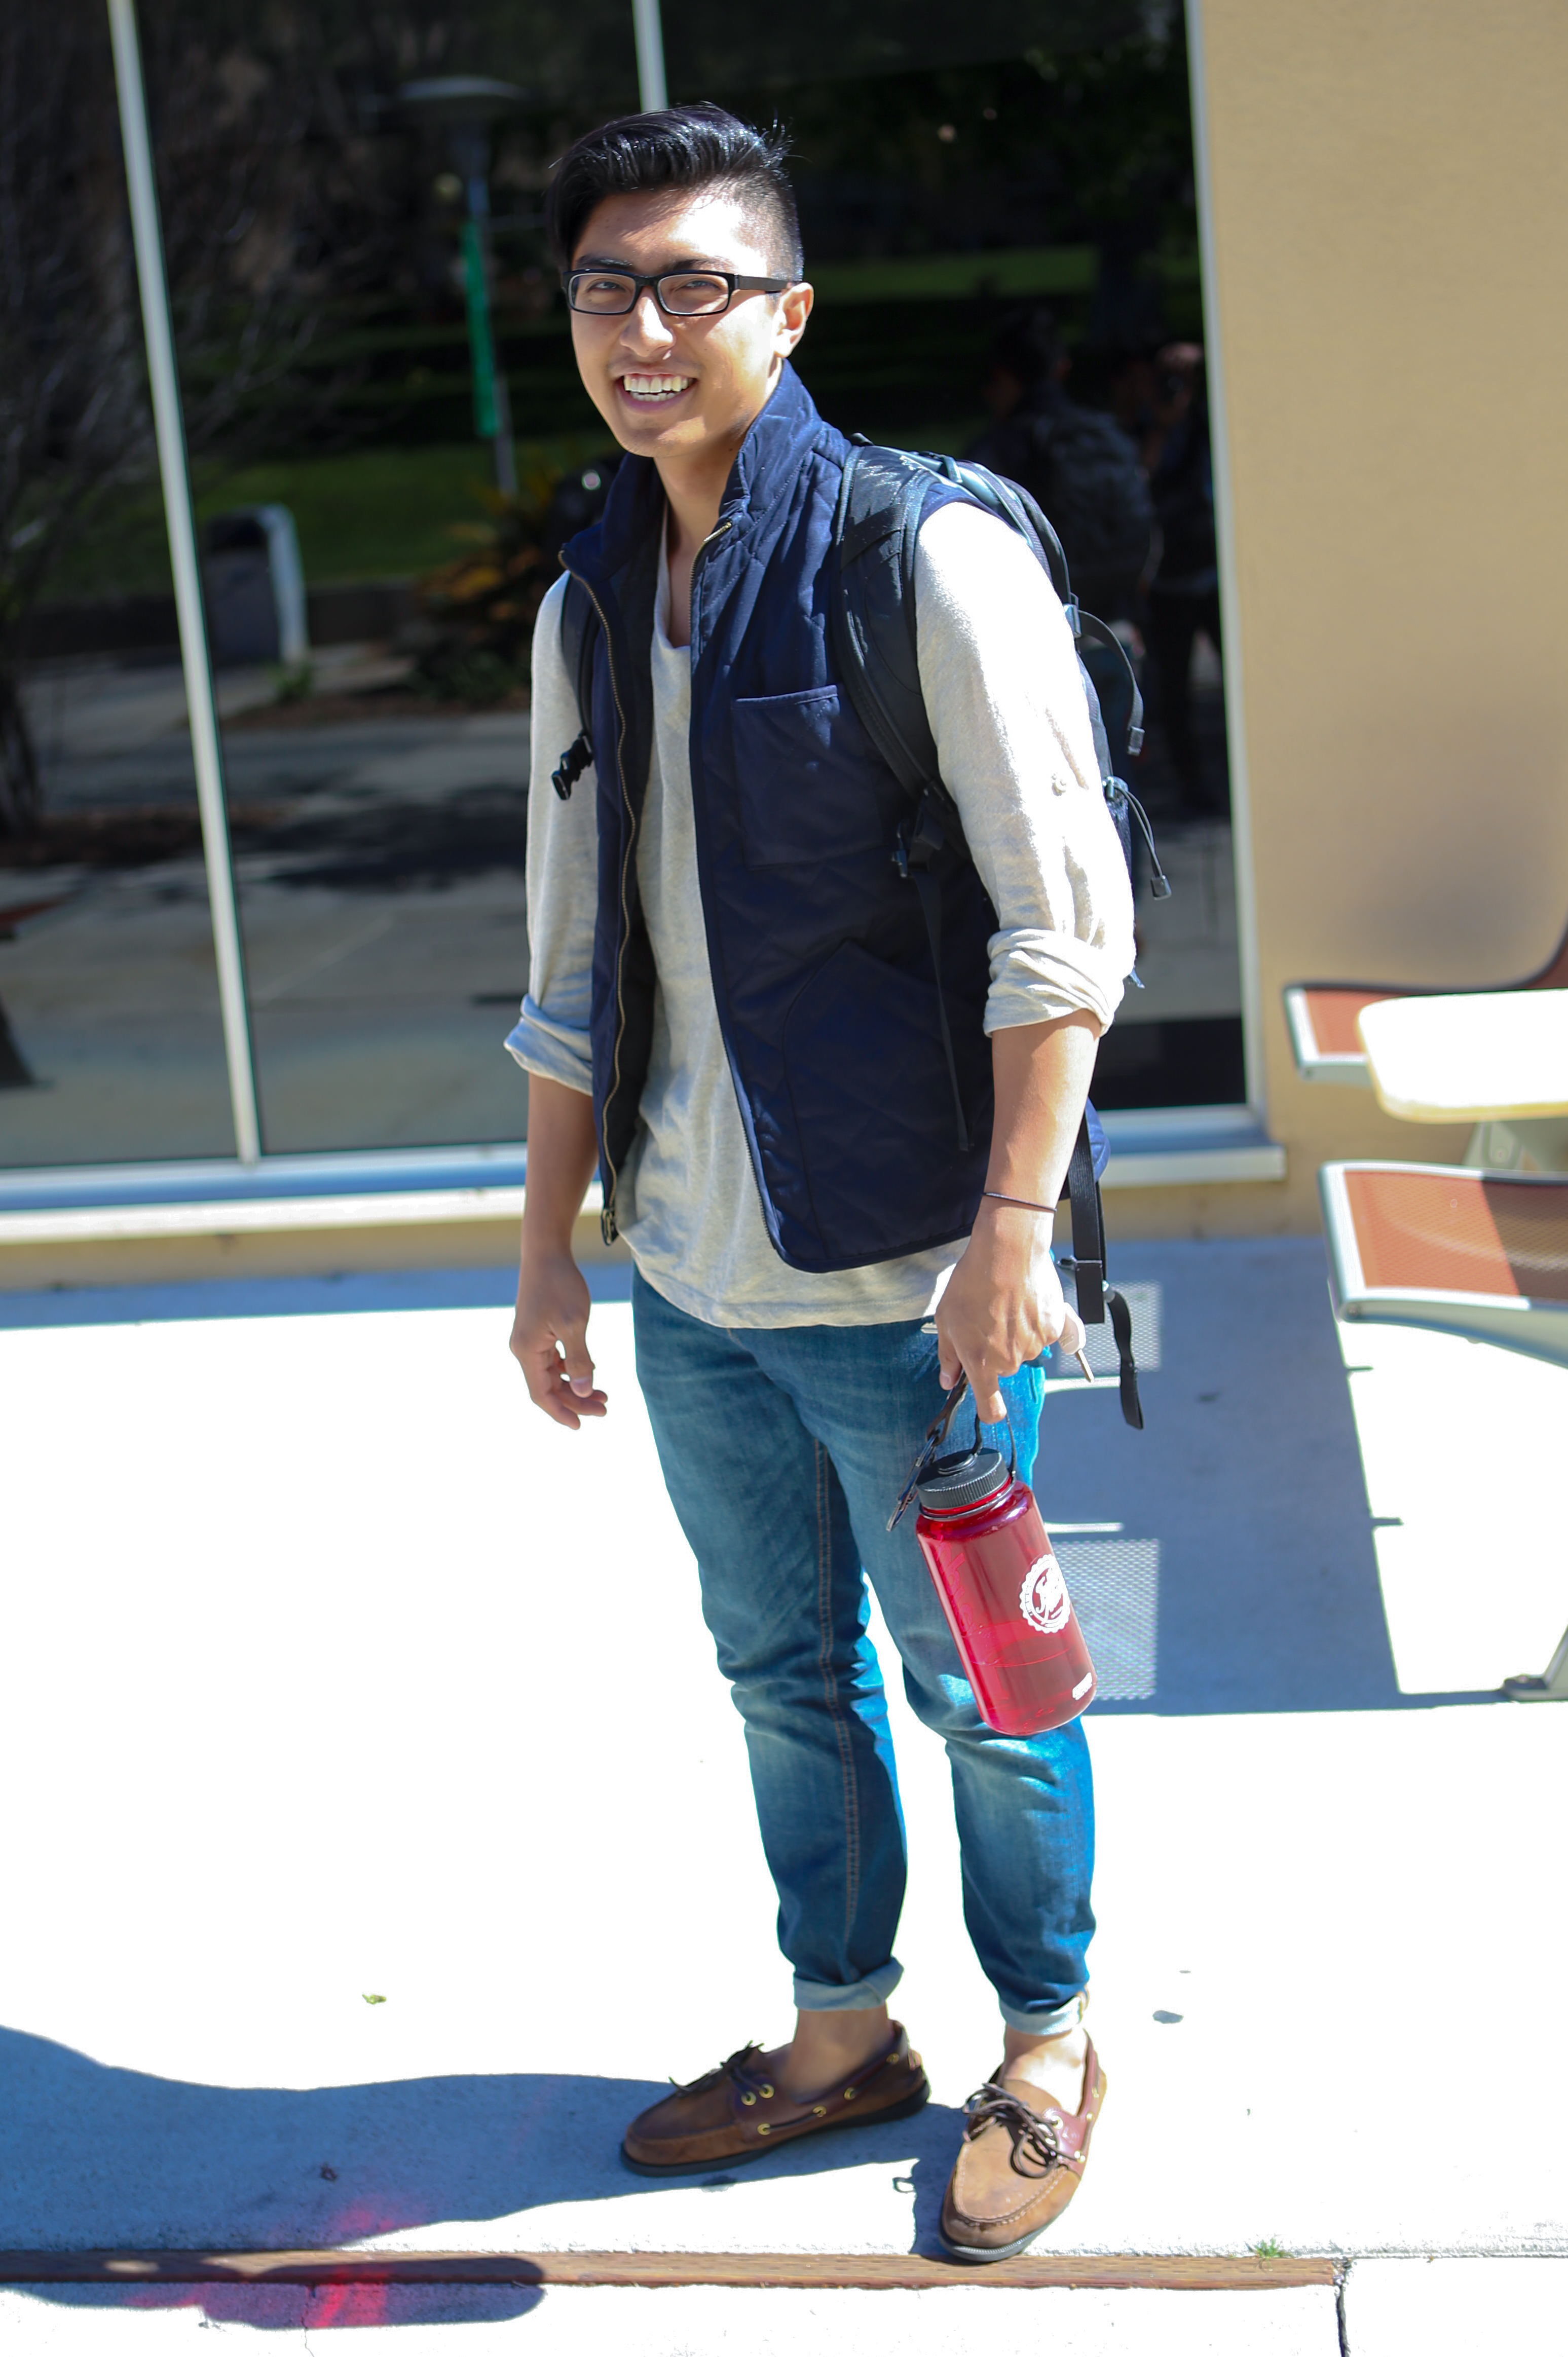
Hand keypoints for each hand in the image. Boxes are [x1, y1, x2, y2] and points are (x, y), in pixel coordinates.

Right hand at [510, 1247, 607, 1428]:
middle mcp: (523, 1349)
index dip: (561, 1413)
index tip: (581, 1426)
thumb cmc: (560, 1285)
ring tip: (604, 1394)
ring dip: (575, 1386)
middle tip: (605, 1408)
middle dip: (576, 1400)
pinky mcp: (538, 1331)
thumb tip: (585, 1392)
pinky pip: (552, 1360)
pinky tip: (591, 1369)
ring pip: (552, 1375)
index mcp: (527, 1351)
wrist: (546, 1252)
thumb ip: (579, 1360)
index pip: (541, 1395)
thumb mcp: (574, 1323)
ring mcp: (529, 1340)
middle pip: (548, 1387)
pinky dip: (571, 1369)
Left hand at [935, 1203, 1086, 1421]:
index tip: (990, 1404)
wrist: (1007, 1249)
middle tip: (988, 1319)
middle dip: (996, 1351)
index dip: (990, 1410)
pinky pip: (1045, 1333)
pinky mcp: (1054, 1327)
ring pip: (1025, 1349)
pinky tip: (1027, 1299)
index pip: (991, 1408)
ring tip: (1006, 1303)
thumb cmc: (972, 1281)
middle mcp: (1010, 1360)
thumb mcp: (946, 1318)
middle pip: (1005, 1368)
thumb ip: (948, 1355)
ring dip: (1017, 1334)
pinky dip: (1038, 1321)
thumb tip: (948, 1380)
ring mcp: (1035, 1345)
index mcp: (981, 1363)